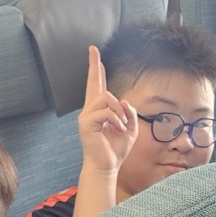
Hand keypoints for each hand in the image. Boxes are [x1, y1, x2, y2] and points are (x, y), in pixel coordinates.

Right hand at [77, 45, 138, 175]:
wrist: (107, 166)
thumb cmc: (116, 149)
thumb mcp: (130, 129)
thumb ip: (130, 114)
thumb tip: (124, 100)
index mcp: (101, 110)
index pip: (98, 85)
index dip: (96, 68)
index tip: (94, 52)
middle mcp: (91, 109)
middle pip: (95, 84)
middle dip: (94, 65)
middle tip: (93, 50)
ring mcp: (86, 115)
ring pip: (106, 98)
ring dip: (119, 111)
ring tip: (121, 125)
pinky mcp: (85, 123)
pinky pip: (105, 112)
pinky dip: (116, 120)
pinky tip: (118, 129)